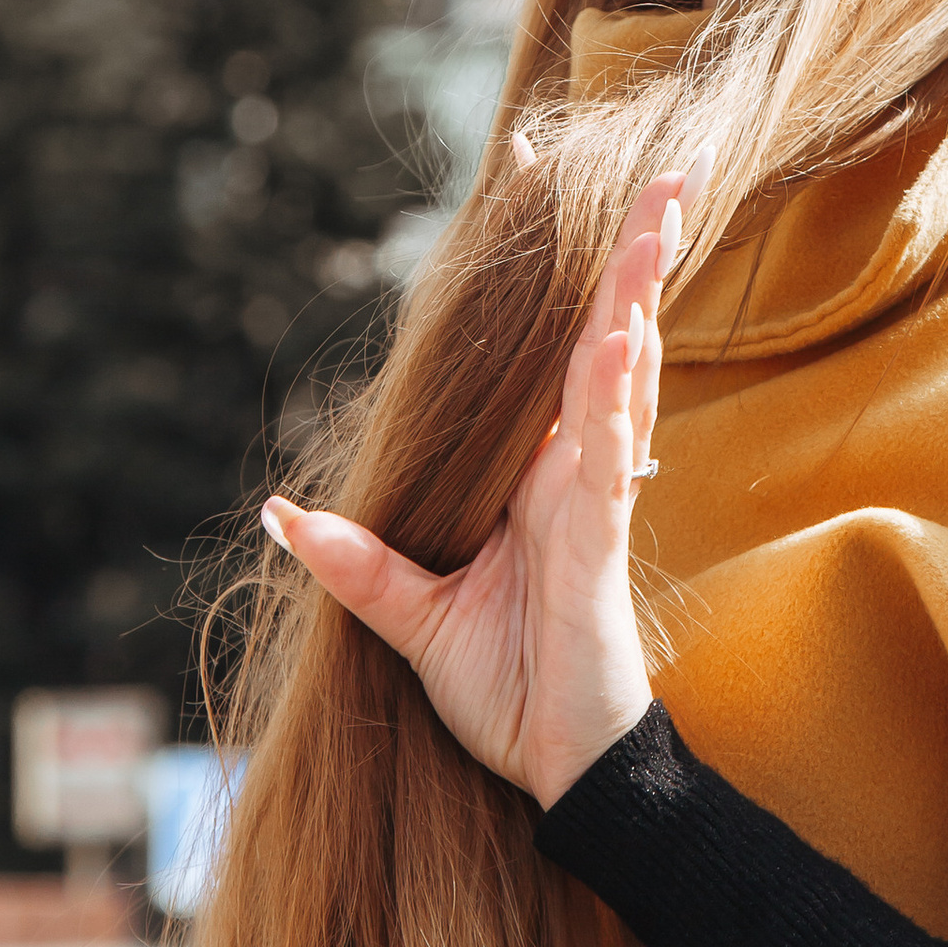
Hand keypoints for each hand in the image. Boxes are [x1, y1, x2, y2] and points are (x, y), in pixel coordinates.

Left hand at [266, 154, 703, 809]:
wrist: (562, 774)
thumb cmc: (507, 694)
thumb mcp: (412, 618)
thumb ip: (356, 564)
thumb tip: (283, 514)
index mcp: (540, 474)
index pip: (551, 351)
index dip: (558, 271)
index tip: (543, 177)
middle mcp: (575, 470)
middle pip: (607, 339)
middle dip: (632, 255)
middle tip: (664, 172)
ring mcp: (593, 500)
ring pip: (622, 377)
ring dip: (638, 297)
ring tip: (659, 217)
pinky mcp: (599, 543)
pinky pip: (608, 458)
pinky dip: (615, 397)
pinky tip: (623, 340)